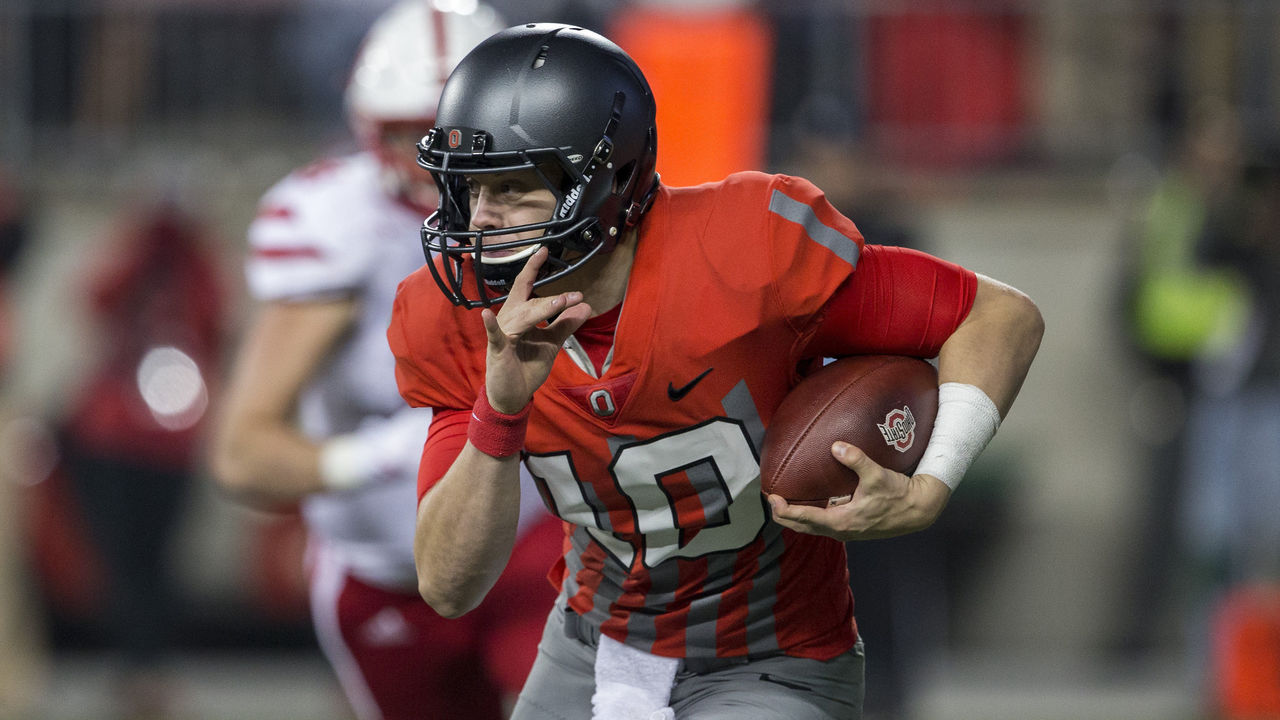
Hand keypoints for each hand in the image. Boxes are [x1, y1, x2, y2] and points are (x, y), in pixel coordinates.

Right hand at [482, 248, 591, 412]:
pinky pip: (495, 335)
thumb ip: (565, 324)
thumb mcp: (551, 343)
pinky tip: (487, 314)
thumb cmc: (527, 366)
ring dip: (541, 308)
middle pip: (527, 299)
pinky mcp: (497, 350)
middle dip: (552, 298)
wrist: (514, 395)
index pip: (526, 287)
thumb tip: (584, 307)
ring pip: (521, 315)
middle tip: (576, 296)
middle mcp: (509, 319)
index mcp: (520, 315)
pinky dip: (491, 325)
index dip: (533, 268)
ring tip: (561, 303)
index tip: (543, 249)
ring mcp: (502, 334)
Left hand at [766, 442, 950, 540]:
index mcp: (842, 521)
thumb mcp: (877, 475)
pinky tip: (810, 503)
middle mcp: (841, 530)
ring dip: (797, 518)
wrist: (919, 510)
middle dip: (784, 516)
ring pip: (813, 528)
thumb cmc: (898, 494)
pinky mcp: (853, 528)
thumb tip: (836, 446)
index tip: (772, 498)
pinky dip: (811, 517)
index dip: (785, 510)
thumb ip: (856, 459)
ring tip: (784, 503)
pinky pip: (824, 525)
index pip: (805, 518)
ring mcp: (847, 531)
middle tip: (771, 500)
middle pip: (803, 528)